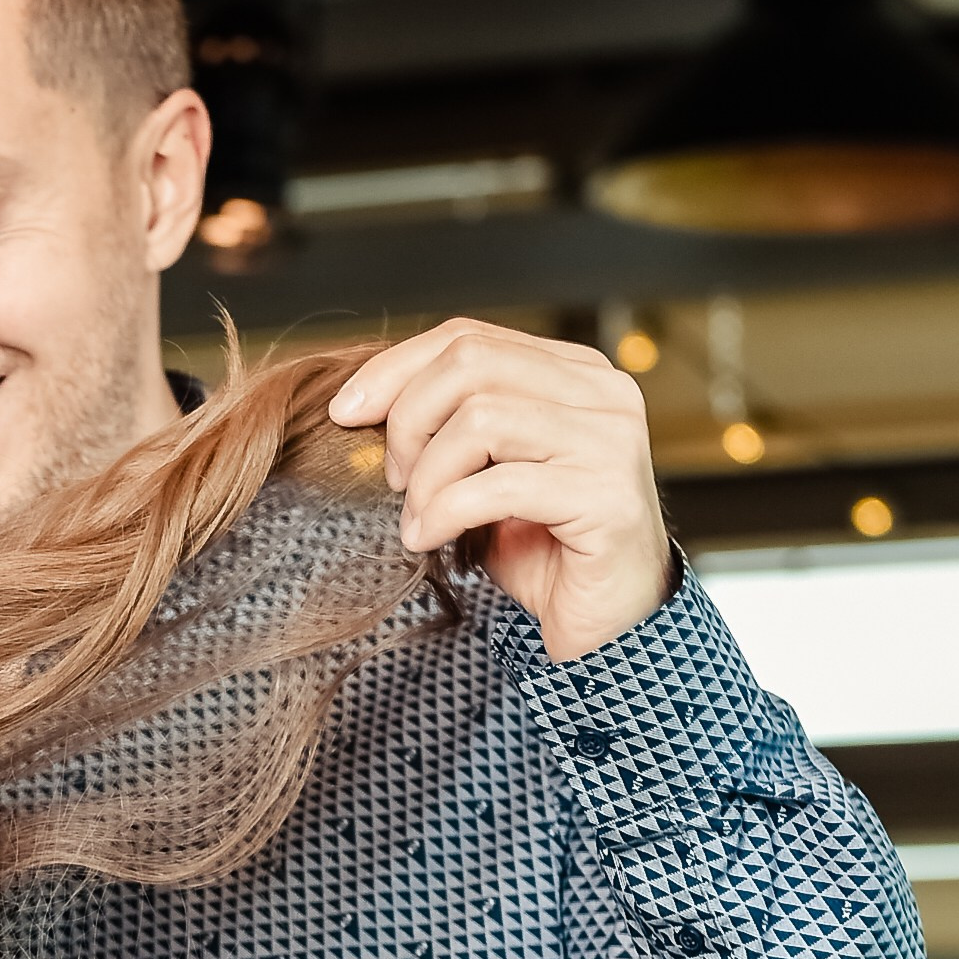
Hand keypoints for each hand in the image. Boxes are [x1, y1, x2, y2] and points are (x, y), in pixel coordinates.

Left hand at [329, 319, 672, 664]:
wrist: (610, 622)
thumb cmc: (545, 548)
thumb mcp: (488, 472)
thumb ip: (451, 426)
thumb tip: (363, 403)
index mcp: (575, 373)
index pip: (470, 337)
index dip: (396, 368)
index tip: (347, 411)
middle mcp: (603, 393)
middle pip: (471, 363)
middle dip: (409, 421)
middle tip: (396, 480)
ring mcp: (611, 441)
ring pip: (480, 418)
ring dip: (427, 476)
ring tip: (418, 519)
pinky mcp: (607, 496)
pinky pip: (499, 486)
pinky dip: (446, 512)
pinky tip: (430, 540)